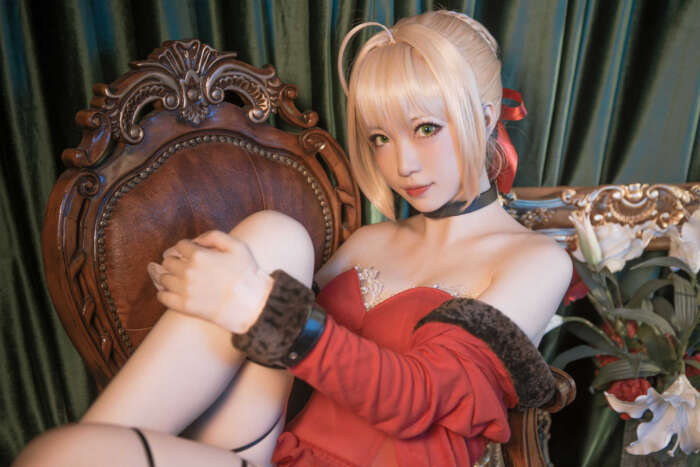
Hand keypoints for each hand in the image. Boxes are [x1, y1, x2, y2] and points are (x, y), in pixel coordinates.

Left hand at [149, 231, 273, 333]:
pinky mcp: (184, 306)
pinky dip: (165, 293)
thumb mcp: (236, 246)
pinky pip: (162, 297)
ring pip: (163, 278)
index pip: (179, 246)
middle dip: (176, 261)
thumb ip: (214, 236)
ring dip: (170, 276)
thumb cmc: (247, 273)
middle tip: (185, 266)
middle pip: (168, 261)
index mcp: (199, 255)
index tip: (190, 253)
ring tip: (180, 279)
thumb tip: (196, 240)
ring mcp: (184, 290)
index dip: (186, 248)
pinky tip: (175, 292)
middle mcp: (188, 271)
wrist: (251, 304)